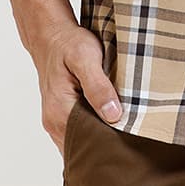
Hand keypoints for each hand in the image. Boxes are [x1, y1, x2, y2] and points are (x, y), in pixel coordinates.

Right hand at [31, 22, 123, 153]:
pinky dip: (93, 134)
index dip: (107, 148)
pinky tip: (111, 128)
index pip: (86, 144)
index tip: (131, 146)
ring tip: (125, 140)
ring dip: (99, 142)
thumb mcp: (86, 58)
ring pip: (80, 143)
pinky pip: (78, 134)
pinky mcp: (61, 116)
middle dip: (106, 150)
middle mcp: (54, 122)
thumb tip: (113, 115)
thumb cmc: (69, 44)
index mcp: (59, 112)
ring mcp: (56, 121)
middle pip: (83, 148)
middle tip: (134, 147)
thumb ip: (98, 87)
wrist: (51, 35)